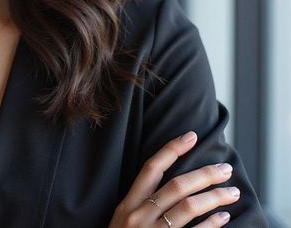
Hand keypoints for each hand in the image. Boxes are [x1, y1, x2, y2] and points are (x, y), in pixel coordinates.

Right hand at [109, 131, 239, 226]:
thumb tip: (170, 185)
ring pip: (189, 207)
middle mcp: (140, 216)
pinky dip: (212, 225)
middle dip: (204, 174)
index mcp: (128, 204)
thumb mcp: (124, 221)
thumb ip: (141, 204)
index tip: (191, 136)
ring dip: (214, 197)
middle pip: (177, 186)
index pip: (151, 168)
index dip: (172, 150)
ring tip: (232, 192)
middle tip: (225, 168)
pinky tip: (224, 217)